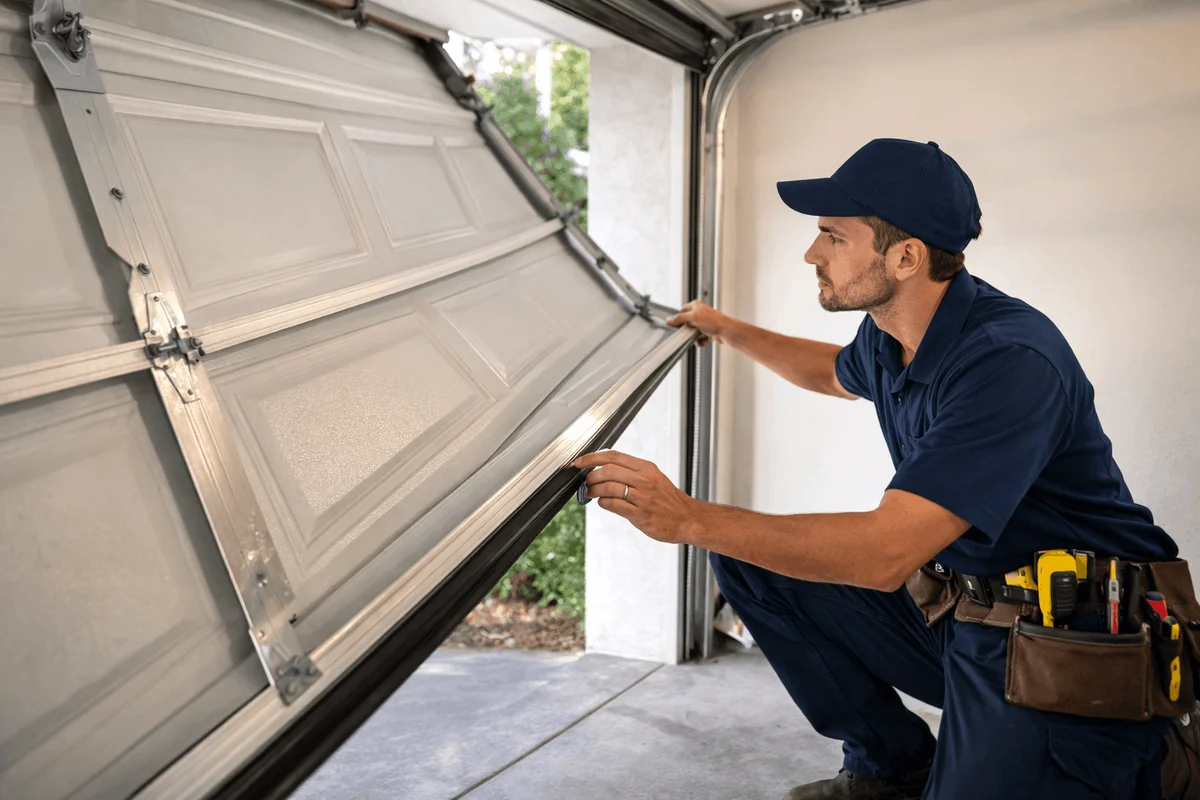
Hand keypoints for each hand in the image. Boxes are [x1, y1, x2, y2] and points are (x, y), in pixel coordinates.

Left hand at [573, 450, 700, 543]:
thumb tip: (603, 469)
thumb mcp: (654, 478)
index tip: (580, 461)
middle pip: (609, 470)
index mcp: (647, 468)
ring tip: (591, 493)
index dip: (593, 457)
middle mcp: (645, 480)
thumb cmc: (668, 500)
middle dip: (591, 475)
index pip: (614, 456)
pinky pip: (614, 505)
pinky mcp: (641, 515)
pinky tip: (603, 503)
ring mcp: (643, 498)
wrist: (688, 519)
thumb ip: (632, 473)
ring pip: (609, 487)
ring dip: (594, 490)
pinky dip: (603, 503)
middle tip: (587, 481)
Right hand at [666, 300, 732, 348]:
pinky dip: (700, 341)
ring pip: (694, 332)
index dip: (678, 318)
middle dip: (687, 330)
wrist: (726, 331)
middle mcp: (700, 313)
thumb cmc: (713, 321)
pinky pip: (700, 338)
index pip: (682, 311)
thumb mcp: (692, 318)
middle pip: (687, 323)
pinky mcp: (709, 331)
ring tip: (697, 338)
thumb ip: (679, 319)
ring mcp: (705, 323)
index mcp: (696, 305)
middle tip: (688, 332)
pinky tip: (702, 342)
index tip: (676, 325)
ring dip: (694, 337)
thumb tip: (669, 320)